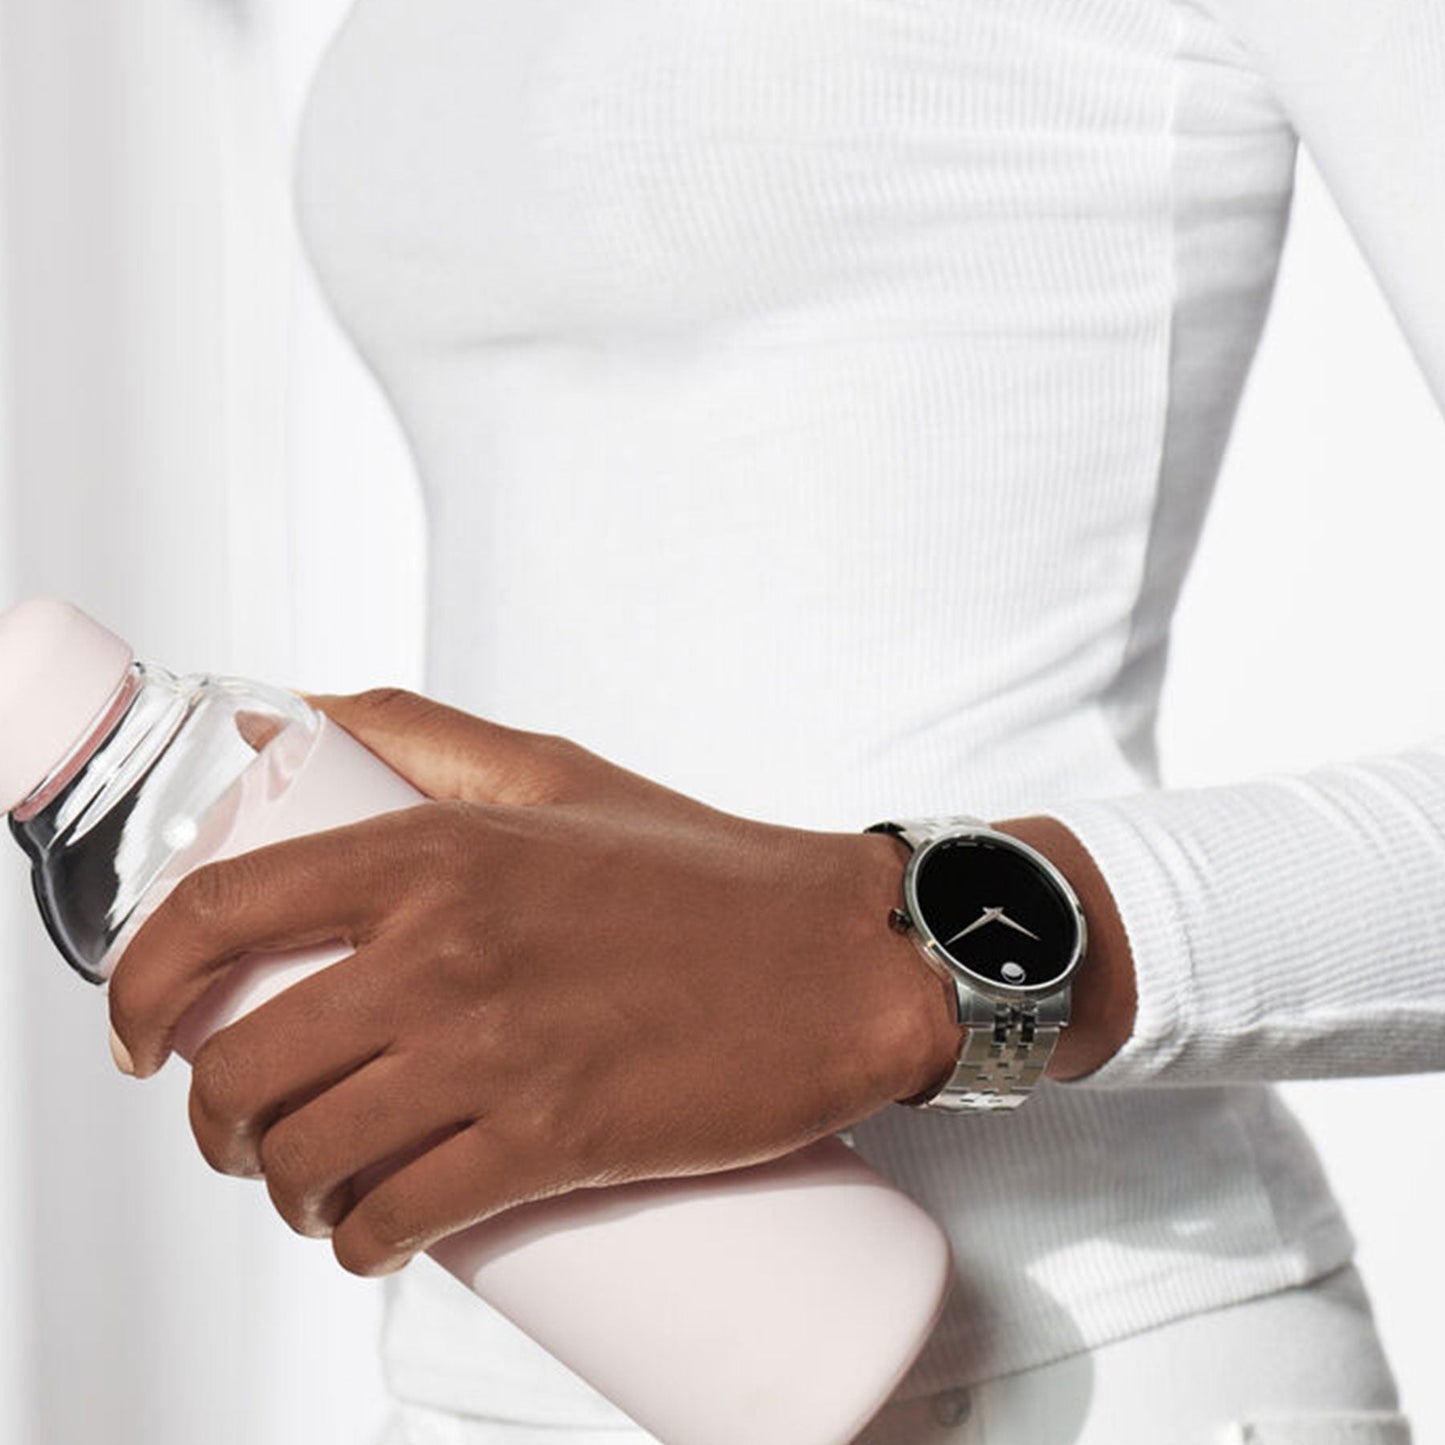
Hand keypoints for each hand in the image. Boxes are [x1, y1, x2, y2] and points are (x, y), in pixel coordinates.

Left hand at [106, 689, 958, 1276]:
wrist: (834, 955)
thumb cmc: (697, 867)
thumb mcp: (551, 772)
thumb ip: (416, 732)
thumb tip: (288, 721)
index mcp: (430, 849)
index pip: (215, 917)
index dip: (136, 989)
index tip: (138, 1035)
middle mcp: (444, 949)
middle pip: (245, 1069)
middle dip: (215, 1124)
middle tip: (245, 1130)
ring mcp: (498, 1052)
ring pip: (312, 1160)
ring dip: (282, 1197)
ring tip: (312, 1190)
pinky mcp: (557, 1142)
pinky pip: (405, 1219)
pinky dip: (360, 1247)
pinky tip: (370, 1239)